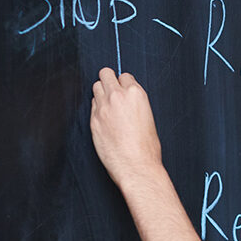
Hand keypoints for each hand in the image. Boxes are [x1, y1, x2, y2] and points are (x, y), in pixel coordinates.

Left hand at [89, 68, 163, 189]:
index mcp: (136, 95)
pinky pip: (92, 105)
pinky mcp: (93, 120)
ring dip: (102, 93)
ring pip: (96, 87)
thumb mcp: (148, 118)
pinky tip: (105, 119)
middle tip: (112, 91)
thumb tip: (127, 101)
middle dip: (109, 80)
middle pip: (105, 74)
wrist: (136, 166)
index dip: (124, 84)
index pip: (124, 76)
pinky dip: (98, 108)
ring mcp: (103, 107)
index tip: (124, 90)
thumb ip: (135, 104)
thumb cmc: (146, 149)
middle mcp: (117, 97)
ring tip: (109, 106)